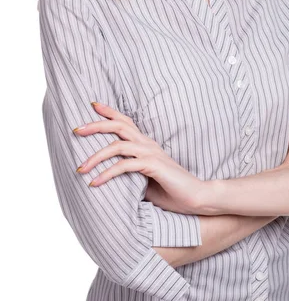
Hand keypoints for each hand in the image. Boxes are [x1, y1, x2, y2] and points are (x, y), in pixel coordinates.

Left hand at [73, 102, 204, 213]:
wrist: (197, 199)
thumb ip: (130, 174)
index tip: (93, 105)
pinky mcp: (153, 166)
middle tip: (76, 129)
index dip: (110, 112)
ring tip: (80, 167)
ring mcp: (151, 153)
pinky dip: (107, 173)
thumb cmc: (172, 191)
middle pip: (119, 126)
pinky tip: (95, 182)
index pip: (126, 122)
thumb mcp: (145, 180)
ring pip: (118, 145)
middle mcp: (148, 144)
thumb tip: (109, 180)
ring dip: (96, 156)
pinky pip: (125, 166)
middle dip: (96, 125)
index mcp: (146, 144)